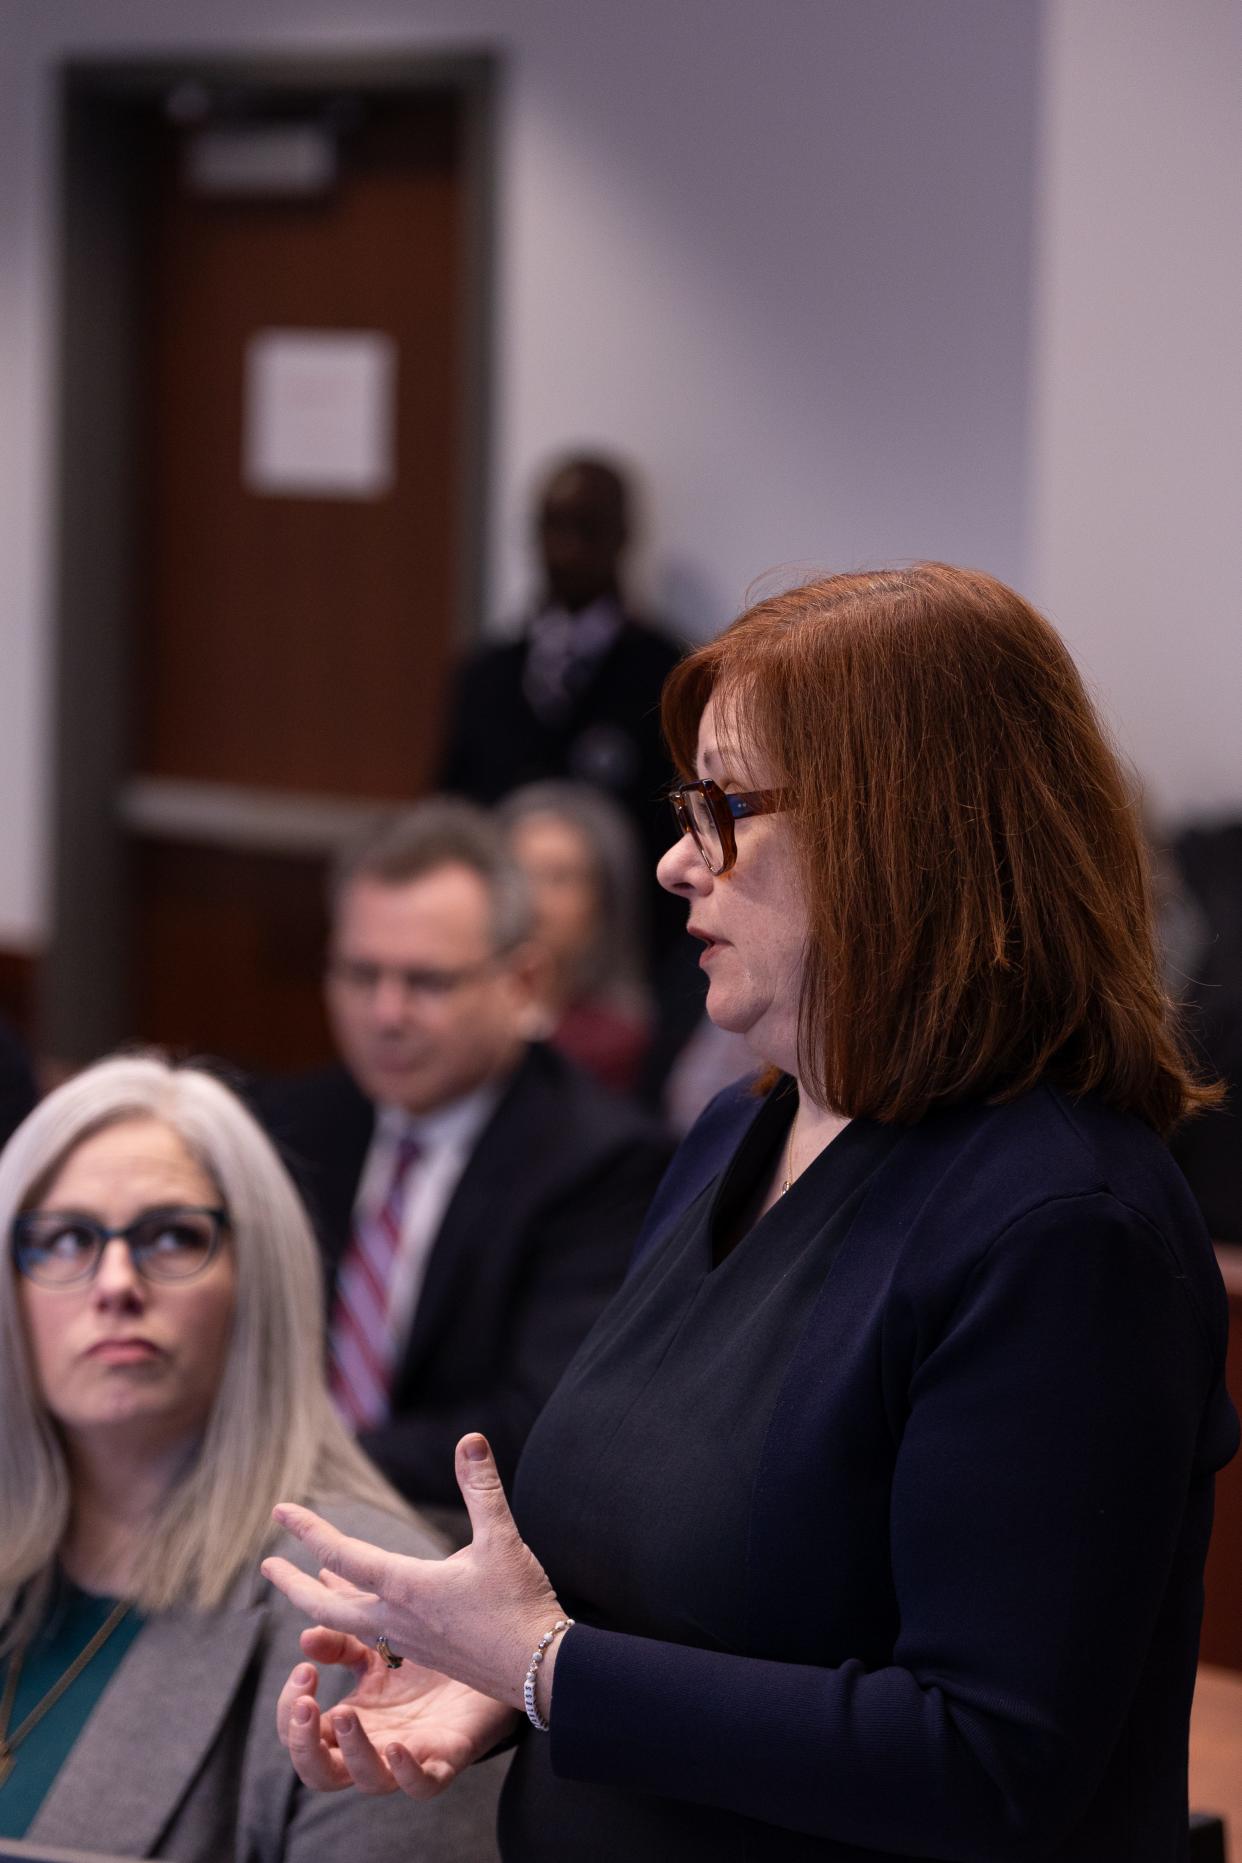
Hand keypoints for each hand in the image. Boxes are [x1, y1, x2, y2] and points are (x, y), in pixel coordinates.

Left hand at [262, 1434, 564, 1712]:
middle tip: (265, 1568)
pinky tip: (364, 1613)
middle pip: (325, 1607)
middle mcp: (398, 1619)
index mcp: (407, 1588)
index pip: (343, 1555)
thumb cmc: (520, 1605)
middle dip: (292, 1586)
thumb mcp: (502, 1540)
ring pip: (348, 1624)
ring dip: (321, 1603)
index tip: (279, 1511)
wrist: (541, 1672)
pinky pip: (373, 1637)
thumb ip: (482, 1489)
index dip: (308, 1530)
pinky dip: (354, 1618)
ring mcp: (410, 1643)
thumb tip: (470, 1438)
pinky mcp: (426, 1656)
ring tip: (308, 1586)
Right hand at [276, 1625, 515, 1799]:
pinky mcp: (447, 1759)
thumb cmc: (431, 1656)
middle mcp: (374, 1742)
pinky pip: (423, 1785)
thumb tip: (319, 1582)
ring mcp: (409, 1755)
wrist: (493, 1660)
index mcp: (353, 1715)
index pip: (300, 1730)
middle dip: (302, 1742)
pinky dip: (406, 1773)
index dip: (289, 1708)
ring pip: (367, 1781)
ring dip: (351, 1752)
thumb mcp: (383, 1636)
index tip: (303, 1670)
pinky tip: (398, 1747)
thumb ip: (349, 1620)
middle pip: (318, 1772)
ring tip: (346, 1713)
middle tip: (305, 1702)